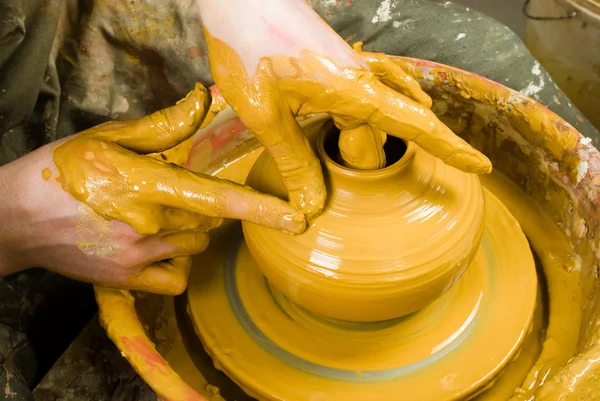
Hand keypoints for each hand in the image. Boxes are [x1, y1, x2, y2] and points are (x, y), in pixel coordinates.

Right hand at [0, 84, 304, 294]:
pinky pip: (175, 278)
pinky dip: (174, 263)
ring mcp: (136, 257)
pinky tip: (151, 247)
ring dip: (189, 233)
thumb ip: (161, 127)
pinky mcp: (127, 280)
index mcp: (143, 185)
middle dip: (204, 207)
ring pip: (195, 248)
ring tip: (155, 218)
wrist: (15, 218)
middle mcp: (146, 225)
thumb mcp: (107, 138)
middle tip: (172, 192)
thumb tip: (201, 102)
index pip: (214, 199)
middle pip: (210, 223)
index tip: (295, 216)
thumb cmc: (61, 171)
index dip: (258, 209)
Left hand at [197, 0, 491, 218]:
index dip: (450, 148)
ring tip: (429, 143)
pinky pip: (378, 79)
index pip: (414, 125)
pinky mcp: (336, 57)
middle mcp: (360, 75)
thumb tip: (313, 207)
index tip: (481, 166)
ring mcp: (350, 63)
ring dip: (410, 123)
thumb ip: (293, 161)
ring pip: (393, 99)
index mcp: (350, 91)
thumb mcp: (265, 115)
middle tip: (461, 165)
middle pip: (410, 115)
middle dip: (435, 141)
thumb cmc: (246, 49)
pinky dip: (394, 94)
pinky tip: (395, 98)